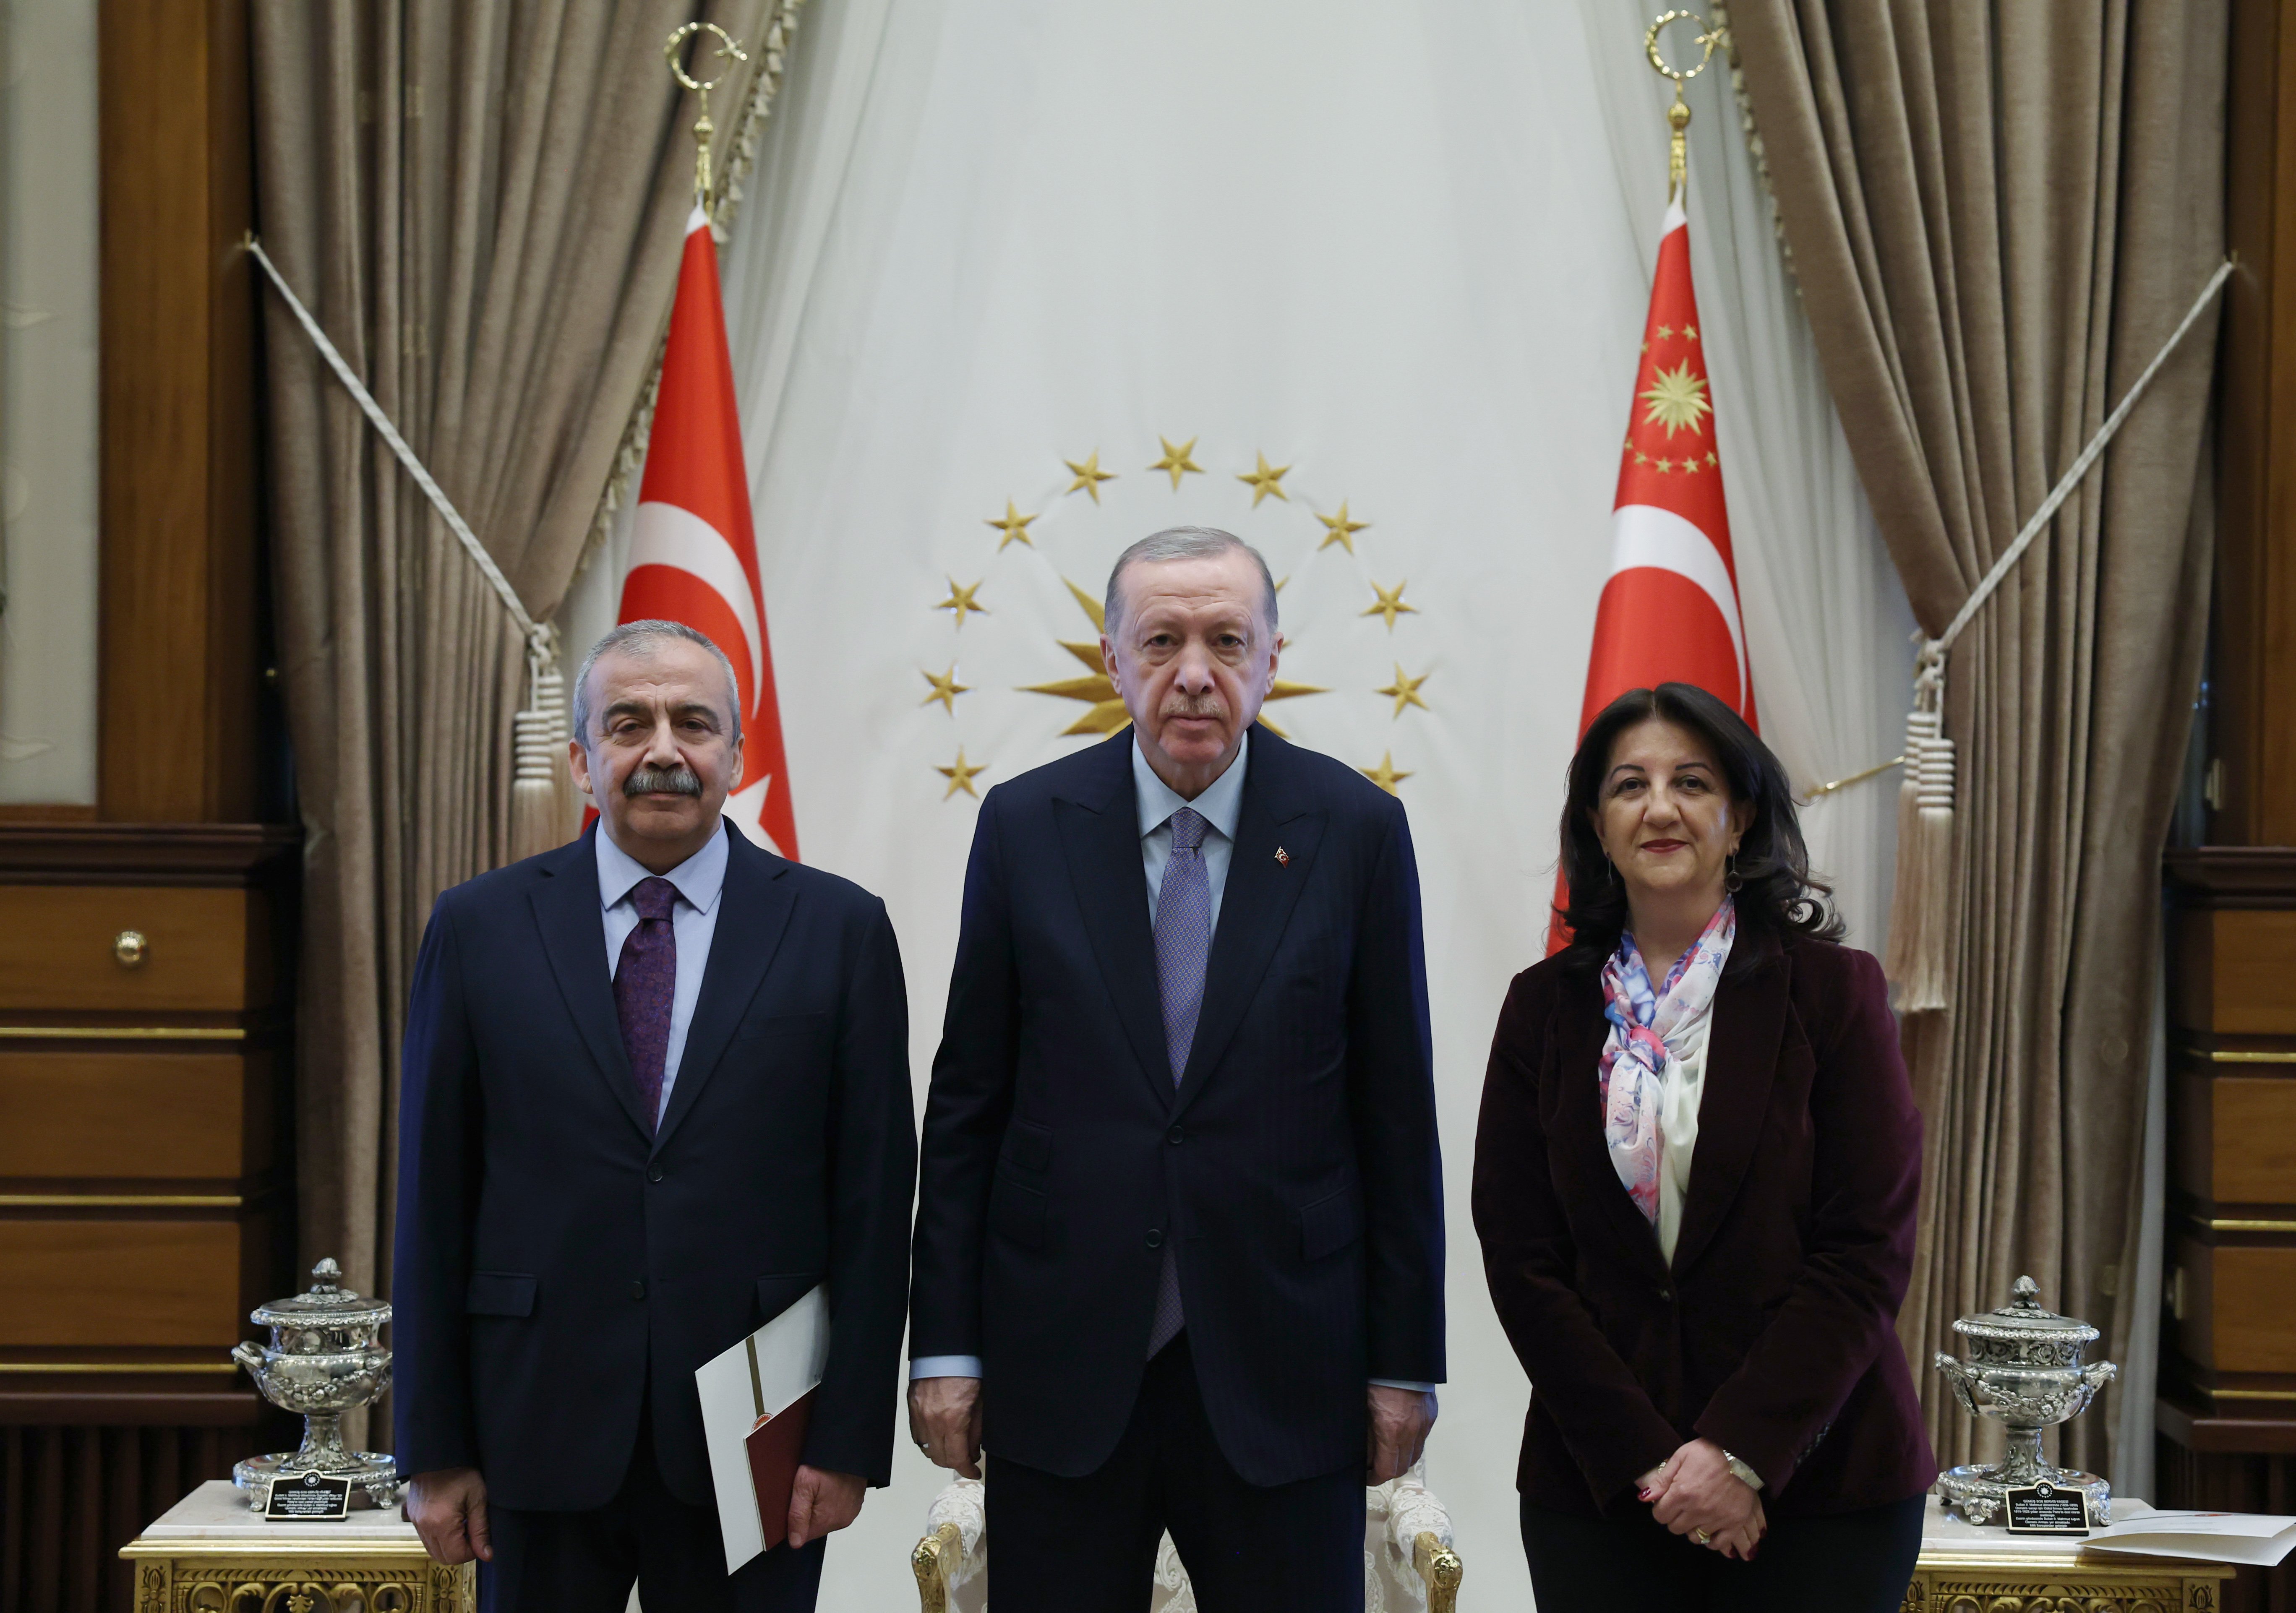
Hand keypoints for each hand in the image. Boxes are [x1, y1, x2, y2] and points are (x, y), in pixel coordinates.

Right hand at [406, 1467, 491, 1564]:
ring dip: (449, 1546)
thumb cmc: (461, 1472)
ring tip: (463, 1525)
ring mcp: (416, 1523)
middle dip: (461, 1551)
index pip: (456, 1557)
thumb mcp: (478, 1498)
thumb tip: (487, 1555)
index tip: (481, 1538)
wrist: (437, 1454)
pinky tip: (451, 1521)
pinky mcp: (413, 1517)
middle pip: (442, 1558)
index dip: (472, 1552)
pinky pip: (426, 1539)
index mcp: (441, 1524)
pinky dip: (440, 1538)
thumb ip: (481, 1529)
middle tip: (473, 1533)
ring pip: (433, 1550)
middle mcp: (424, 1527)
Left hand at [787, 1465, 865, 1547]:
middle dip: (808, 1513)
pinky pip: (838, 1510)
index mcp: (827, 1520)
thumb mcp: (804, 1484)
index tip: (796, 1502)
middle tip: (807, 1492)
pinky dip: (831, 1503)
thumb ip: (798, 1515)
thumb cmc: (824, 1463)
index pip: (803, 1534)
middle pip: (815, 1526)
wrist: (848, 1446)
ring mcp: (851, 1512)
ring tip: (818, 1488)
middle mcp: (842, 1521)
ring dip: (820, 1509)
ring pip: (827, 1518)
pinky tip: (829, 1488)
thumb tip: (795, 1544)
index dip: (796, 1520)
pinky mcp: (856, 1503)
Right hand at [908, 1376, 982, 1478]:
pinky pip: (917, 1436)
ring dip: (940, 1453)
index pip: (957, 1458)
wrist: (945, 1350)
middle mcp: (932, 1422)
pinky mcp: (911, 1408)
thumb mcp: (980, 1403)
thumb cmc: (968, 1372)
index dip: (967, 1470)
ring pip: (926, 1449)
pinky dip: (928, 1441)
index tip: (975, 1473)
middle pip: (940, 1459)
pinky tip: (939, 1434)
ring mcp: (918, 1415)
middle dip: (955, 1462)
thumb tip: (973, 1453)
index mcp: (952, 1420)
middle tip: (966, 1457)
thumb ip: (976, 1432)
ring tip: (953, 1446)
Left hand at [1366, 1385, 1437, 1483]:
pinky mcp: (1431, 1415)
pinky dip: (1411, 1444)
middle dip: (1388, 1472)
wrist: (1401, 1357)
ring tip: (1387, 1455)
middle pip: (1403, 1467)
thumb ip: (1365, 1435)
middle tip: (1375, 1468)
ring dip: (1401, 1460)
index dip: (1375, 1478)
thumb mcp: (1363, 1408)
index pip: (1387, 1469)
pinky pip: (1422, 1439)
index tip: (1367, 1477)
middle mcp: (1411, 1431)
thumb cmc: (1377, 1379)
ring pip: (1415, 1455)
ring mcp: (1424, 1424)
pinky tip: (1400, 1437)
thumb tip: (1364, 1457)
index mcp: (1391, 1430)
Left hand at [1642, 1439, 1763, 1558]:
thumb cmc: (1709, 1452)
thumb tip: (1644, 1498)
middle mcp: (1697, 1509)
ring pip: (1695, 1537)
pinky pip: (1718, 1543)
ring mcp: (1716, 1518)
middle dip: (1675, 1518)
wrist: (1742, 1454)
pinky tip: (1710, 1529)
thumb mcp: (1681, 1456)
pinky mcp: (1734, 1523)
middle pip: (1675, 1528)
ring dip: (1693, 1528)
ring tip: (1697, 1516)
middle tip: (1682, 1508)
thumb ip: (1662, 1479)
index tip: (1668, 1503)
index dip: (1661, 1509)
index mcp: (1681, 1492)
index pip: (1660, 1516)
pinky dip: (1712, 1540)